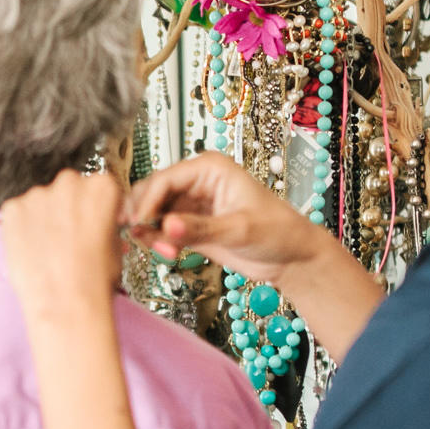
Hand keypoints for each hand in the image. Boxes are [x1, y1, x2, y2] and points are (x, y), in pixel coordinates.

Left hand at [1, 169, 125, 321]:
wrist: (65, 303)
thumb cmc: (95, 280)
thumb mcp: (115, 246)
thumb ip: (103, 223)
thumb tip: (94, 224)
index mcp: (102, 187)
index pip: (98, 187)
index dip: (93, 208)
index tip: (91, 222)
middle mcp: (69, 182)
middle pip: (68, 189)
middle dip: (67, 208)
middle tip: (68, 238)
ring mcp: (38, 194)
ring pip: (41, 202)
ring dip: (43, 218)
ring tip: (48, 250)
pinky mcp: (13, 209)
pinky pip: (17, 213)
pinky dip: (21, 228)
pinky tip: (31, 251)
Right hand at [124, 152, 322, 287]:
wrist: (291, 258)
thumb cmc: (277, 232)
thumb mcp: (239, 229)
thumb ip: (201, 229)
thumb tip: (168, 225)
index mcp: (210, 169)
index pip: (165, 179)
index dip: (147, 201)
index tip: (138, 223)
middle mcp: (196, 183)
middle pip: (152, 192)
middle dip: (144, 216)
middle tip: (143, 238)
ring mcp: (191, 206)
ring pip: (153, 213)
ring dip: (149, 232)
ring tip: (164, 251)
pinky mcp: (189, 227)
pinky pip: (161, 230)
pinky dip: (157, 241)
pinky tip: (166, 252)